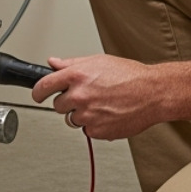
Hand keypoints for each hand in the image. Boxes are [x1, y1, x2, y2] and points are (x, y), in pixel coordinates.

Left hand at [32, 54, 162, 140]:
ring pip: (72, 119)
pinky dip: (95, 125)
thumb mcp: (98, 61)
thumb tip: (53, 63)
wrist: (152, 93)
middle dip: (68, 102)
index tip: (37, 95)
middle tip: (87, 96)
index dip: (38, 92)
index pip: (43, 86)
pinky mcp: (97, 130)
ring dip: (82, 114)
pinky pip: (87, 131)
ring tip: (101, 104)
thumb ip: (71, 63)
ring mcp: (87, 115)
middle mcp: (79, 95)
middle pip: (58, 106)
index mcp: (76, 76)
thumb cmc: (130, 75)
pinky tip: (108, 114)